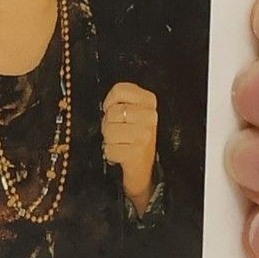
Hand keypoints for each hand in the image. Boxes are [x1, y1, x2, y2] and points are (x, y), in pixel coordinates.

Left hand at [101, 80, 159, 207]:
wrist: (145, 167)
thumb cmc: (134, 137)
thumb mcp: (133, 112)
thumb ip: (121, 101)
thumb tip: (108, 105)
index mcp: (149, 101)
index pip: (120, 90)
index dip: (109, 102)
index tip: (113, 110)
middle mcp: (150, 116)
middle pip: (112, 112)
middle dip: (108, 124)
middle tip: (119, 132)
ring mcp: (145, 135)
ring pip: (109, 131)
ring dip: (109, 140)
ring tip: (120, 143)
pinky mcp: (137, 153)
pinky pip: (109, 149)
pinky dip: (111, 154)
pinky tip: (121, 154)